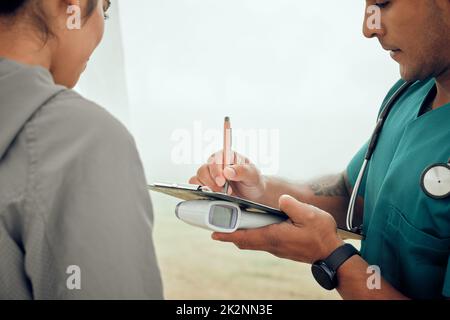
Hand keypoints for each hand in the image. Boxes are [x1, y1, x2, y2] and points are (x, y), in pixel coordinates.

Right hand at [189, 150, 266, 201]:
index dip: (217, 168)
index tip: (222, 180)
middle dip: (213, 181)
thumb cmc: (253, 181)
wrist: (253, 195)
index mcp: (228, 156)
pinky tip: (212, 195)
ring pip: (199, 176)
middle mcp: (217, 164)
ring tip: (221, 193)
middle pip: (205, 168)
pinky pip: (195, 185)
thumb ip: (242, 171)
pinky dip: (201, 191)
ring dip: (208, 187)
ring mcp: (211, 174)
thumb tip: (228, 170)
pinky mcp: (206, 184)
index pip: (217, 157)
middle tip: (223, 189)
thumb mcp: (253, 175)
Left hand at [212, 195, 344, 263]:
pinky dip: (252, 235)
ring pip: (253, 242)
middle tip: (216, 228)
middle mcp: (272, 244)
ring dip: (240, 235)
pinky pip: (262, 242)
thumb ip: (291, 205)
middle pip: (244, 241)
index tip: (213, 233)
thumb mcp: (309, 215)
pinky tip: (255, 226)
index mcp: (273, 236)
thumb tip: (280, 199)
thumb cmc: (321, 235)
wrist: (332, 255)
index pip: (244, 236)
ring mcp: (277, 248)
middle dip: (230, 235)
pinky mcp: (282, 248)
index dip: (227, 234)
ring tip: (231, 225)